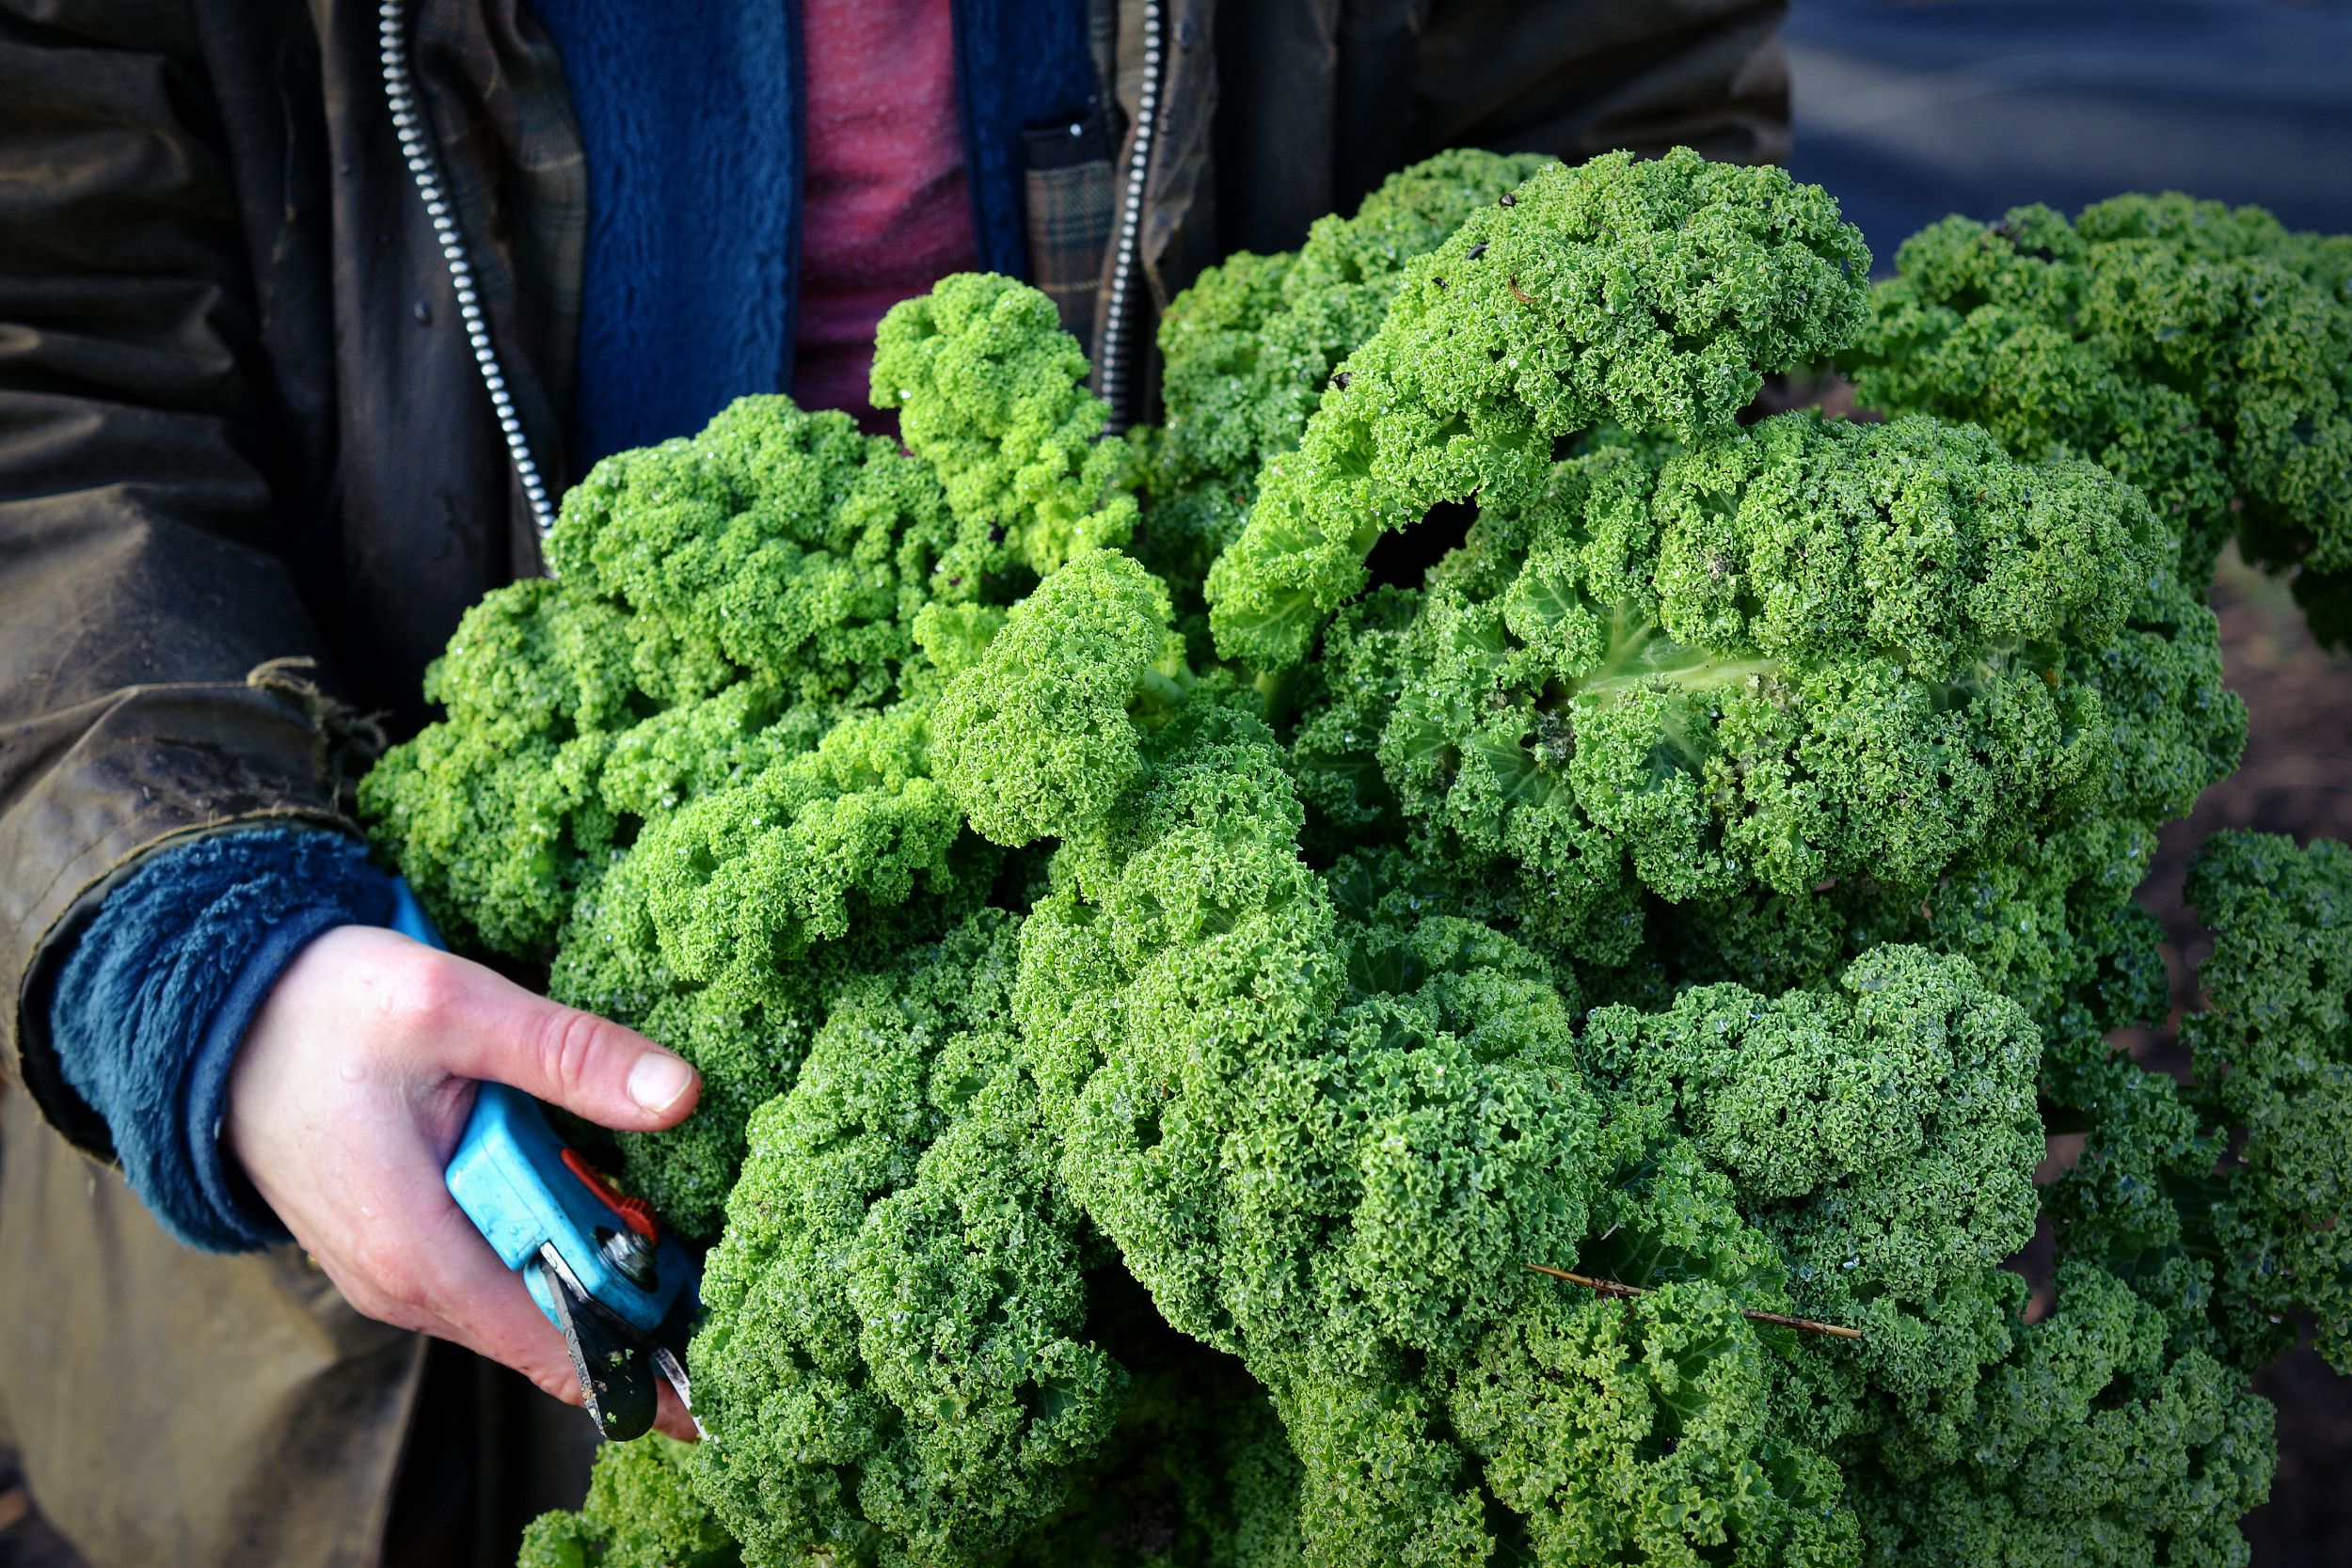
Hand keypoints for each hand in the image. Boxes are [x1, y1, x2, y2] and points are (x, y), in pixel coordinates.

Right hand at [226, 924, 702, 1439]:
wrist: (218, 1014)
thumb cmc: (324, 1009)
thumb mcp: (456, 1006)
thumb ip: (568, 1052)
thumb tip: (681, 1093)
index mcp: (421, 1252)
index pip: (556, 1345)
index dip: (644, 1354)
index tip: (722, 1348)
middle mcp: (405, 1289)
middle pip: (554, 1325)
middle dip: (638, 1301)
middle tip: (719, 1260)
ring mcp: (398, 1277)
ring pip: (527, 1298)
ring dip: (597, 1266)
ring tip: (672, 1229)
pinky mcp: (401, 1249)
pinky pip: (495, 1269)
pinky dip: (551, 1245)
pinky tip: (596, 1199)